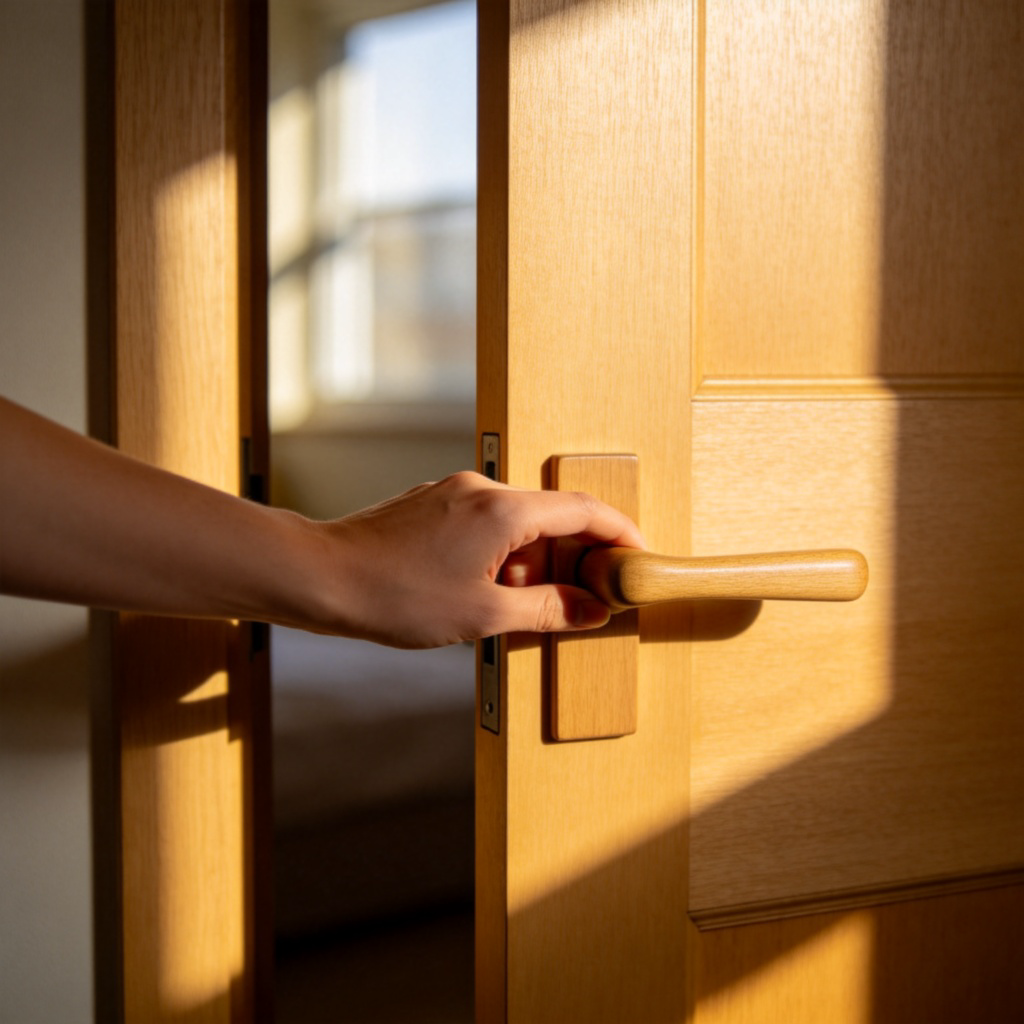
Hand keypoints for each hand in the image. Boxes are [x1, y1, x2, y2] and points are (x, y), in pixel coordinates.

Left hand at [306, 471, 644, 647]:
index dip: (619, 533)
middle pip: (551, 515)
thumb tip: (591, 611)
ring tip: (521, 609)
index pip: (583, 510)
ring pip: (516, 522)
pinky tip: (486, 592)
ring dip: (531, 562)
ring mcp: (454, 493)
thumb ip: (547, 610)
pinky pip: (485, 524)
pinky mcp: (432, 504)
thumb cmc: (394, 595)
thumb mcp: (483, 615)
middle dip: (572, 559)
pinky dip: (501, 554)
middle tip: (583, 600)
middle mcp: (481, 489)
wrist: (320, 577)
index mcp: (502, 510)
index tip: (637, 558)